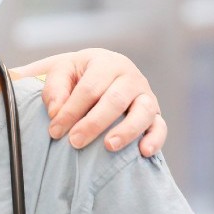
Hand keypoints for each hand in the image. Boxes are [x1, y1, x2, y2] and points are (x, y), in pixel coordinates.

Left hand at [12, 49, 166, 155]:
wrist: (94, 74)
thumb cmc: (74, 76)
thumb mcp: (59, 72)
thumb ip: (54, 88)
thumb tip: (56, 112)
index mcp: (105, 62)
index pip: (89, 88)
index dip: (71, 111)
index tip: (54, 131)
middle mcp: (129, 76)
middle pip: (115, 100)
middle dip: (94, 123)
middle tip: (74, 142)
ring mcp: (146, 94)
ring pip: (143, 111)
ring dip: (127, 130)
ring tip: (109, 146)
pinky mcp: (155, 114)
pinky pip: (160, 126)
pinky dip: (155, 139)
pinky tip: (144, 152)